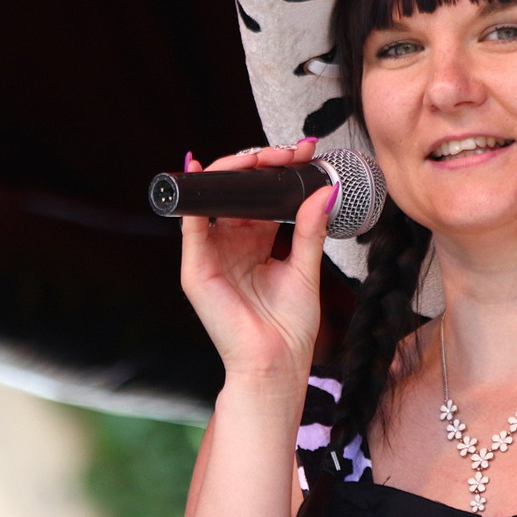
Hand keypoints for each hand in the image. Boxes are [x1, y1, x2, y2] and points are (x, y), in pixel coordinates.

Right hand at [178, 139, 334, 382]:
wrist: (276, 364)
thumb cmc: (290, 327)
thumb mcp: (306, 269)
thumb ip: (311, 229)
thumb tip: (325, 191)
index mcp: (256, 242)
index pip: (262, 195)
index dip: (280, 171)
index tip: (307, 152)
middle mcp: (230, 243)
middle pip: (236, 191)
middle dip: (260, 164)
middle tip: (287, 152)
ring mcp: (211, 254)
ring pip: (213, 200)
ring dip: (232, 172)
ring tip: (258, 158)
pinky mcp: (196, 270)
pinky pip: (191, 227)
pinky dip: (195, 199)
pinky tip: (204, 173)